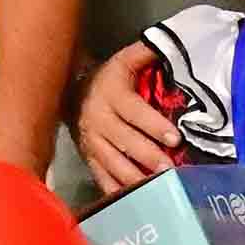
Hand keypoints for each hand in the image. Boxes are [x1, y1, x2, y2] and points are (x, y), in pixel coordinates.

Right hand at [75, 41, 182, 197]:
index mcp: (111, 96)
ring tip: (158, 188)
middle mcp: (99, 121)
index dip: (154, 125)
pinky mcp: (89, 160)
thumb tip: (168, 44)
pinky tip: (136, 201)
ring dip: (137, 177)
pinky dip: (119, 190)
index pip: (134, 112)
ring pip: (114, 163)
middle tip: (171, 169)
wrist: (69, 95)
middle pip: (126, 141)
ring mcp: (92, 144)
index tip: (175, 138)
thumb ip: (144, 54)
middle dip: (149, 156)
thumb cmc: (105, 79)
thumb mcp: (122, 62)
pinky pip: (103, 178)